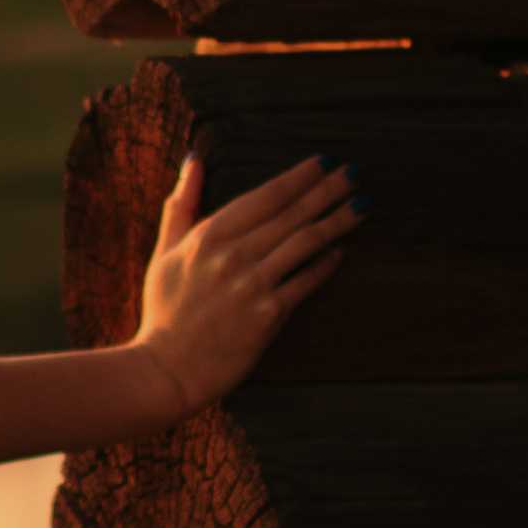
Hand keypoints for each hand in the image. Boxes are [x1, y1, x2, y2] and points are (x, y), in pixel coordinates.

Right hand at [132, 151, 360, 418]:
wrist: (166, 368)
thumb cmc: (165, 309)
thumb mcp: (164, 250)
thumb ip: (182, 203)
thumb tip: (195, 159)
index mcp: (208, 235)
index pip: (265, 196)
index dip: (299, 176)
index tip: (324, 161)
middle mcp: (234, 255)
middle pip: (292, 214)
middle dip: (328, 190)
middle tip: (355, 172)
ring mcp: (253, 285)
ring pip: (306, 243)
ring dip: (338, 221)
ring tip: (362, 205)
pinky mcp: (268, 315)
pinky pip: (306, 281)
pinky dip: (326, 263)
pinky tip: (341, 250)